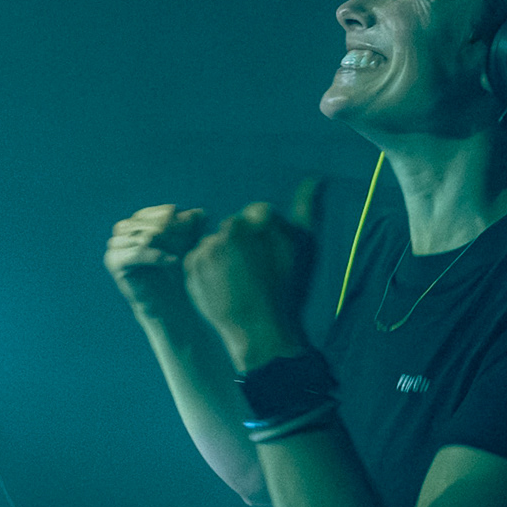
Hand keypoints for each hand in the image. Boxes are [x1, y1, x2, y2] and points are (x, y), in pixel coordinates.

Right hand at [104, 204, 209, 309]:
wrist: (165, 300)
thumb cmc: (177, 270)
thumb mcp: (187, 244)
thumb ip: (192, 227)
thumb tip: (202, 212)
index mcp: (137, 220)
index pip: (158, 213)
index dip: (177, 219)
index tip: (195, 224)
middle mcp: (122, 230)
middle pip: (150, 224)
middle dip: (171, 231)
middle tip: (189, 240)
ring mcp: (115, 245)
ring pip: (143, 237)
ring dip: (166, 244)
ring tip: (182, 253)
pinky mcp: (114, 261)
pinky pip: (137, 253)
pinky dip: (157, 256)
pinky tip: (174, 261)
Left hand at [182, 202, 315, 370]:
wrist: (262, 330)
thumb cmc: (288, 286)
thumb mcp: (305, 245)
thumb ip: (306, 206)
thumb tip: (315, 176)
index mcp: (258, 219)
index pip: (258, 215)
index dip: (267, 237)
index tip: (271, 260)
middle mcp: (229, 229)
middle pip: (235, 228)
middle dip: (243, 245)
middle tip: (256, 273)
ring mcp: (208, 248)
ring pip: (216, 243)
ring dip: (225, 257)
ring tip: (240, 282)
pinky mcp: (191, 267)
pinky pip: (199, 259)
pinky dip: (209, 270)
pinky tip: (224, 286)